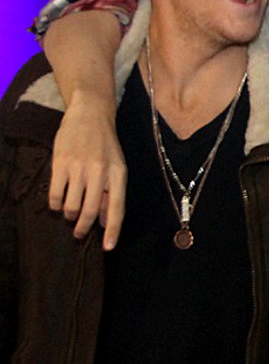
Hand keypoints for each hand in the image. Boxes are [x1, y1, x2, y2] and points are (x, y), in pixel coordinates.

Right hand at [48, 90, 125, 248]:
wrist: (90, 115)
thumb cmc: (105, 145)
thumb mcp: (116, 167)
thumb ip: (111, 192)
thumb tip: (107, 221)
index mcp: (119, 174)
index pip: (117, 208)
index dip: (113, 230)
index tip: (108, 248)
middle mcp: (100, 172)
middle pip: (90, 211)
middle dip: (83, 228)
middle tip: (79, 234)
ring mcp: (79, 168)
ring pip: (70, 206)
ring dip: (68, 215)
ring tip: (69, 213)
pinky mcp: (60, 163)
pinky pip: (54, 195)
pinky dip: (54, 204)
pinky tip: (57, 203)